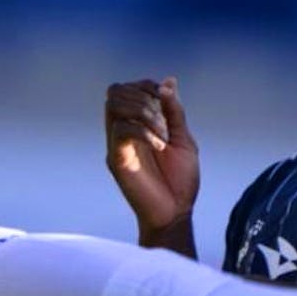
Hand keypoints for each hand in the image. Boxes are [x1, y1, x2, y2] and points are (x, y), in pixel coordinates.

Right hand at [105, 77, 198, 242]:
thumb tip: (168, 81)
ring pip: (113, 106)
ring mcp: (116, 146)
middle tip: (164, 119)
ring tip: (163, 133)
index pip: (126, 88)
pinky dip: (144, 132)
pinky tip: (161, 146)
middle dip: (143, 97)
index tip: (166, 102)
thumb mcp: (183, 139)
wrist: (175, 214)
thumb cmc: (179, 181)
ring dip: (143, 112)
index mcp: (135, 126)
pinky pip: (121, 131)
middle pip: (114, 92)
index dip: (146, 86)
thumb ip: (173, 112)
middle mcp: (121, 132)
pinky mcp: (116, 160)